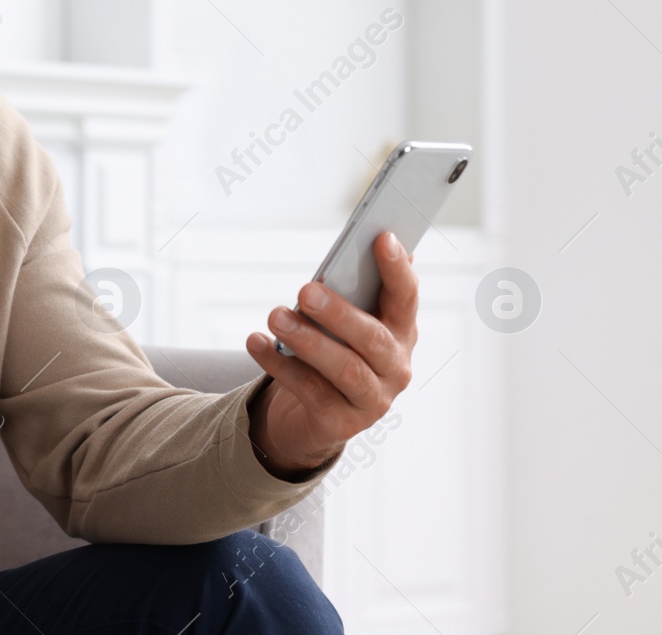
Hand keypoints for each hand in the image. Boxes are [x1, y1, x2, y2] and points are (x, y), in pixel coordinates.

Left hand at [243, 230, 417, 477]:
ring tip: (275, 316)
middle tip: (305, 290)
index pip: (406, 297)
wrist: (319, 415)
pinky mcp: (342, 424)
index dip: (397, 269)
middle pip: (372, 338)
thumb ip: (350, 290)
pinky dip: (279, 365)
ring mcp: (373, 400)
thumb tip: (357, 244)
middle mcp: (396, 367)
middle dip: (339, 312)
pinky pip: (310, 391)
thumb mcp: (345, 321)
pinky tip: (255, 342)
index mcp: (401, 332)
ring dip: (308, 341)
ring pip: (344, 368)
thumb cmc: (334, 350)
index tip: (381, 237)